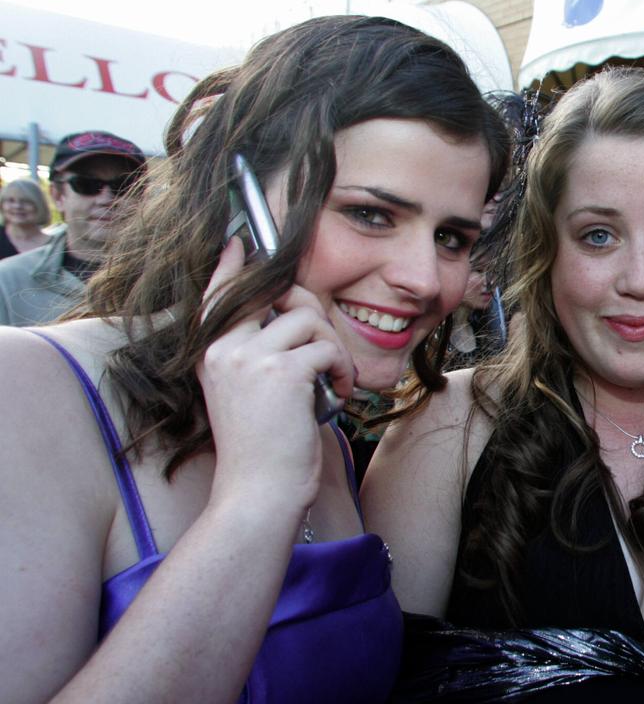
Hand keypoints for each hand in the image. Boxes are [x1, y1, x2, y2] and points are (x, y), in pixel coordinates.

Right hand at [197, 239, 355, 515]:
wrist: (260, 491)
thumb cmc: (263, 448)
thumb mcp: (247, 392)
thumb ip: (258, 353)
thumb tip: (292, 316)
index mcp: (212, 353)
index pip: (217, 296)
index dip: (229, 267)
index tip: (238, 243)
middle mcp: (224, 349)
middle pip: (276, 294)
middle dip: (311, 310)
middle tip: (324, 348)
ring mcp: (251, 358)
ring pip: (309, 318)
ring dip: (332, 347)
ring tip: (331, 380)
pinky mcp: (283, 372)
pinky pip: (327, 348)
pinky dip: (341, 369)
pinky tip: (336, 394)